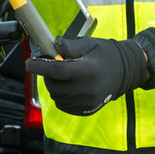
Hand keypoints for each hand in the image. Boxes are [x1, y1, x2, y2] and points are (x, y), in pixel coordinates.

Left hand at [25, 37, 147, 115]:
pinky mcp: (88, 109)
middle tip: (48, 66)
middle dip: (46, 76)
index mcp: (87, 70)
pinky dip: (60, 97)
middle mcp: (87, 89)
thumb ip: (70, 45)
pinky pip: (65, 106)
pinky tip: (65, 86)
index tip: (29, 63)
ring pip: (57, 98)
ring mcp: (88, 102)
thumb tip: (54, 44)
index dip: (40, 67)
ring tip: (59, 75)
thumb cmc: (106, 54)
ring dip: (53, 86)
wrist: (126, 71)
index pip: (57, 71)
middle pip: (54, 86)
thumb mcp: (89, 44)